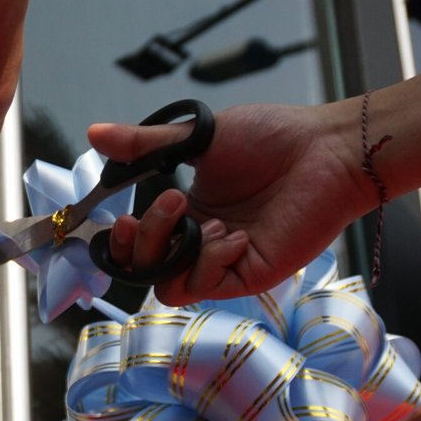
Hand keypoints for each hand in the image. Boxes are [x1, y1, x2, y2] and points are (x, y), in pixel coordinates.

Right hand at [90, 100, 376, 302]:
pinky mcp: (249, 275)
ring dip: (177, 252)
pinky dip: (211, 261)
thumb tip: (93, 134)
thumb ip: (145, 144)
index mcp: (188, 213)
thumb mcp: (197, 138)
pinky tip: (235, 234)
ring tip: (208, 220)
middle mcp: (201, 241)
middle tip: (171, 203)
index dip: (122, 240)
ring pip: (169, 286)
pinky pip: (206, 286)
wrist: (326, 150)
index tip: (119, 216)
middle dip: (144, 242)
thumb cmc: (273, 138)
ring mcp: (224, 262)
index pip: (139, 244)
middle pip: (146, 270)